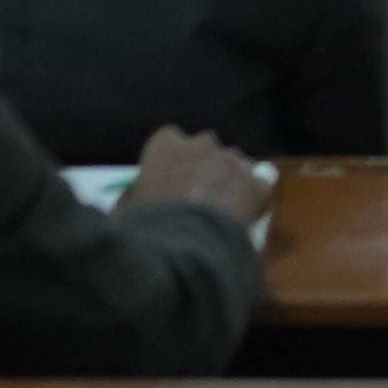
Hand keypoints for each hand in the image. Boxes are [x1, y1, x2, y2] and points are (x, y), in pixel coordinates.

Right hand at [129, 126, 274, 229]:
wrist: (183, 248)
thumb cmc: (146, 226)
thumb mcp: (127, 206)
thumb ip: (139, 189)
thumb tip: (143, 192)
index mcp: (165, 145)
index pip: (169, 140)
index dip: (171, 160)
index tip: (169, 179)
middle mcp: (201, 143)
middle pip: (205, 147)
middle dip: (203, 165)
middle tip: (197, 194)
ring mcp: (232, 160)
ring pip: (234, 163)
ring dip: (229, 178)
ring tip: (225, 208)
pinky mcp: (255, 182)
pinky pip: (260, 181)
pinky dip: (254, 194)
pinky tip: (249, 213)